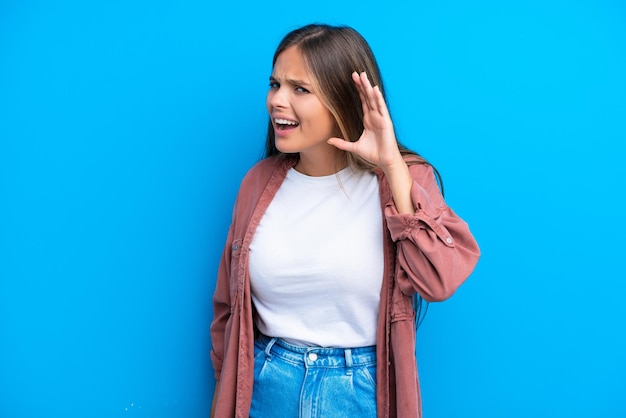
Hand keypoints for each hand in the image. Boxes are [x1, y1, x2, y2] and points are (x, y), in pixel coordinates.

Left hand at [329, 72, 414, 213]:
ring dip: (369, 87)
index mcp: (368, 119)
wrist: (384, 160)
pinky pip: (381, 108)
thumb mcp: (354, 147)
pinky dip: (378, 98)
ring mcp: (381, 117)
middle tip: (356, 73)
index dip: (358, 90)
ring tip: (363, 76)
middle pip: (367, 97)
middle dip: (362, 85)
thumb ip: (342, 143)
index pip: (363, 101)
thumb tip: (329, 141)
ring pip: (374, 99)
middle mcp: (375, 116)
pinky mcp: (386, 122)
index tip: (352, 80)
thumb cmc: (373, 153)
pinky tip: (374, 89)